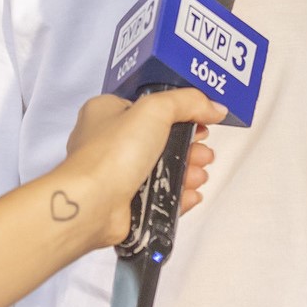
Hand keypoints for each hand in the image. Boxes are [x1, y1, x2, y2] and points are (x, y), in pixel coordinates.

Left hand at [63, 89, 225, 248]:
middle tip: (204, 153)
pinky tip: (191, 194)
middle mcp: (108, 143)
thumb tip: (214, 107)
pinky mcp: (125, 204)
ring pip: (161, 171)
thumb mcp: (154, 110)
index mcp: (106, 112)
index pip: (148, 107)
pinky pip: (158, 197)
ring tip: (199, 175)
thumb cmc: (111, 153)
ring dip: (187, 172)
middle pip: (160, 141)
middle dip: (188, 148)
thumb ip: (188, 103)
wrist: (93, 204)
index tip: (201, 122)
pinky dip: (178, 196)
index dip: (179, 114)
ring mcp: (116, 175)